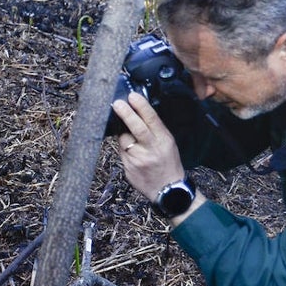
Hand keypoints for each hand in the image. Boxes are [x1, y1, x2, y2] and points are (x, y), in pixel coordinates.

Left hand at [111, 92, 204, 220]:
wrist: (168, 190)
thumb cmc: (168, 163)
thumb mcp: (168, 144)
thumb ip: (154, 130)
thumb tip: (137, 112)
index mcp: (164, 140)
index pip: (152, 120)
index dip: (141, 106)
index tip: (132, 96)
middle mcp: (151, 149)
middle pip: (137, 128)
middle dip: (126, 114)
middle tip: (117, 103)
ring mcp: (138, 160)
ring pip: (124, 140)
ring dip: (123, 135)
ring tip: (131, 138)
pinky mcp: (128, 168)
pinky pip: (121, 152)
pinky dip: (123, 148)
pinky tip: (131, 152)